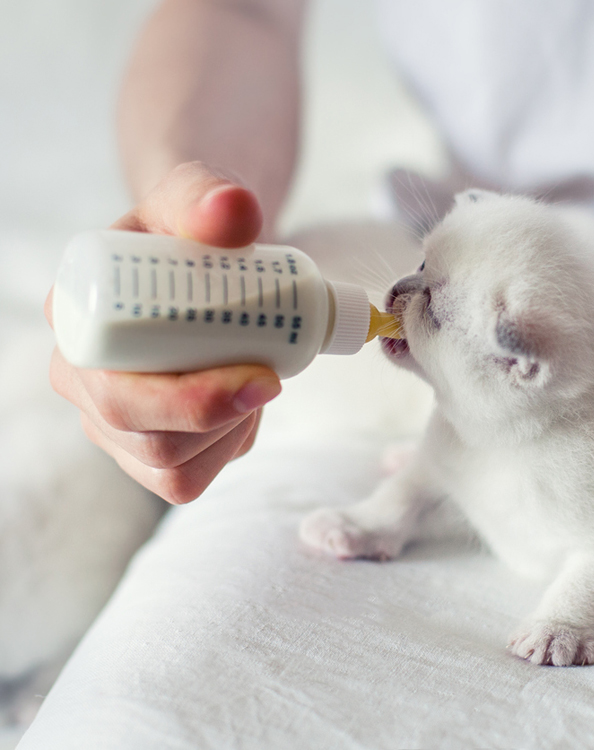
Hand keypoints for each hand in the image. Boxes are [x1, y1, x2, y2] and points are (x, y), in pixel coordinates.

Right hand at [46, 161, 280, 503]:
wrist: (205, 257)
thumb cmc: (191, 229)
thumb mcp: (195, 196)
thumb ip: (208, 194)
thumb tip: (234, 210)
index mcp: (79, 320)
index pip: (112, 389)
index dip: (187, 399)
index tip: (259, 374)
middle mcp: (82, 380)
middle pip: (145, 439)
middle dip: (220, 419)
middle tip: (275, 379)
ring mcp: (112, 422)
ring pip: (171, 468)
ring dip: (230, 432)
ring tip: (255, 376)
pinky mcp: (147, 448)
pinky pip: (188, 476)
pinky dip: (228, 447)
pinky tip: (244, 404)